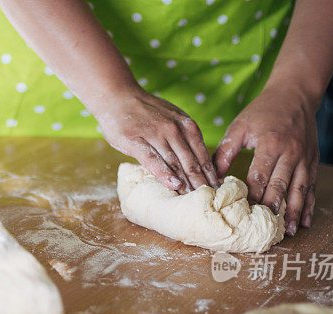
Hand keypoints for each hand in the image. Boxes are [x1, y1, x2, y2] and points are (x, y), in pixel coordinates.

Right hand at [95, 86, 218, 191]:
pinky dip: (164, 173)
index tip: (216, 189)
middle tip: (209, 199)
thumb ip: (183, 135)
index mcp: (185, 124)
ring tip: (194, 197)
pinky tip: (173, 185)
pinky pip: (152, 159)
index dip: (210, 173)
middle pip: (191, 161)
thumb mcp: (171, 117)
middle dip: (201, 182)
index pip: (202, 154)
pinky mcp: (136, 141)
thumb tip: (195, 158)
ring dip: (186, 182)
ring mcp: (155, 134)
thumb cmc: (144, 111)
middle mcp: (173, 129)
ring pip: (174, 162)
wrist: (117, 96)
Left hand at [214, 84, 319, 235]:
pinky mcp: (313, 161)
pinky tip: (305, 221)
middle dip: (271, 210)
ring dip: (293, 212)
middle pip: (280, 186)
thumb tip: (212, 177)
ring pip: (299, 190)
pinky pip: (312, 186)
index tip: (242, 215)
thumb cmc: (263, 110)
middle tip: (263, 231)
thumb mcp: (239, 126)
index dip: (251, 197)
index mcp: (270, 143)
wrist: (296, 94)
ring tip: (287, 232)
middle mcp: (290, 152)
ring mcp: (304, 158)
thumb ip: (226, 151)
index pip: (259, 177)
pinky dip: (309, 204)